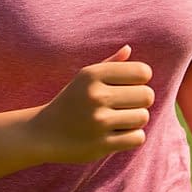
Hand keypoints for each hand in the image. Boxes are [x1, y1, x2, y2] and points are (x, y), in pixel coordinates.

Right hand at [32, 45, 152, 163]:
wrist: (44, 133)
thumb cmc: (70, 102)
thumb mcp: (83, 79)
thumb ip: (109, 64)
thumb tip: (128, 48)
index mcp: (91, 75)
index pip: (143, 72)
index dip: (140, 81)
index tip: (128, 87)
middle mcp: (95, 95)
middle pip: (147, 95)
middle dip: (140, 102)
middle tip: (124, 106)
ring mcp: (98, 121)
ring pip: (143, 117)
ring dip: (135, 120)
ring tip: (117, 120)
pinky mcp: (102, 144)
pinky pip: (137, 137)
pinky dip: (131, 137)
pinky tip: (115, 134)